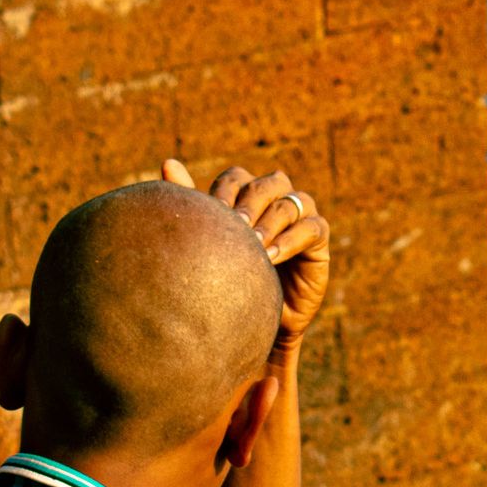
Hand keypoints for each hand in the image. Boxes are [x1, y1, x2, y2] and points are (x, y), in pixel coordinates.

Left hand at [161, 159, 330, 353]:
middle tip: (235, 226)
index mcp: (247, 197)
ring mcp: (301, 217)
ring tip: (253, 245)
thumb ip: (195, 206)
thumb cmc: (230, 281)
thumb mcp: (210, 243)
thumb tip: (167, 163)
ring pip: (292, 202)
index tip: (213, 214)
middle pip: (270, 182)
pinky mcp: (318, 239)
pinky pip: (312, 227)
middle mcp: (277, 201)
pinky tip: (271, 257)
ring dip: (270, 221)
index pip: (238, 178)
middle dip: (251, 202)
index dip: (225, 191)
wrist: (256, 323)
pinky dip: (291, 239)